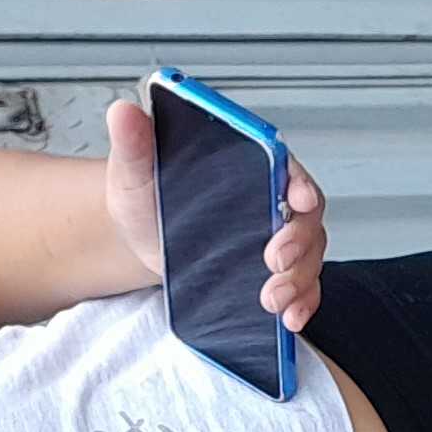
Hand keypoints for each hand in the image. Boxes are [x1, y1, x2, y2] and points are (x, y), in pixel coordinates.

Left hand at [102, 95, 331, 330]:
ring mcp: (276, 237)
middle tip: (274, 263)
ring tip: (272, 301)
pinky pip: (301, 287)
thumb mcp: (135, 170)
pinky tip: (290, 319)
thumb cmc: (146, 197)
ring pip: (308, 256)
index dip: (299, 183)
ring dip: (298, 281)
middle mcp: (271, 198)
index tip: (298, 200)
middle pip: (304, 217)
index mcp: (249, 163)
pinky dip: (302, 304)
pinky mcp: (272, 272)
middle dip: (298, 243)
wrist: (140, 239)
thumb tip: (123, 112)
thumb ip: (135, 142)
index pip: (286, 168)